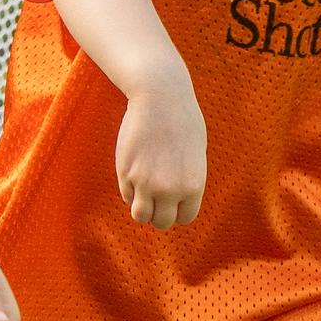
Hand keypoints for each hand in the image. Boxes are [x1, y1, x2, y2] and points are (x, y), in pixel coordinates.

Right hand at [114, 71, 206, 227]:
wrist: (160, 98)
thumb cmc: (182, 121)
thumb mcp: (195, 155)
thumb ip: (186, 181)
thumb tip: (175, 201)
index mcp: (193, 186)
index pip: (185, 217)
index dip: (178, 210)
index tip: (173, 200)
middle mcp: (170, 189)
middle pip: (162, 222)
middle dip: (159, 213)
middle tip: (156, 197)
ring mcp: (145, 182)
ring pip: (140, 215)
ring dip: (142, 208)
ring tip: (144, 191)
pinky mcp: (125, 172)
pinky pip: (126, 195)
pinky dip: (130, 190)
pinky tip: (135, 171)